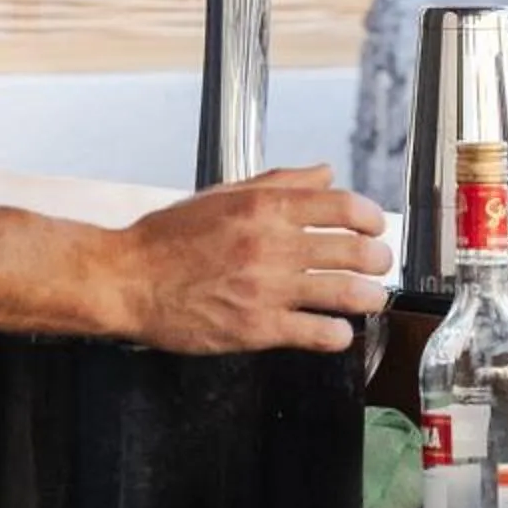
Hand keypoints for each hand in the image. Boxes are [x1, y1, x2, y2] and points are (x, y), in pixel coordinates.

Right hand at [112, 166, 393, 354]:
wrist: (127, 280)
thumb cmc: (168, 238)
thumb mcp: (223, 195)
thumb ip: (280, 182)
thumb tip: (326, 173)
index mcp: (265, 207)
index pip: (343, 206)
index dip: (371, 217)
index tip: (375, 226)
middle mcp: (271, 245)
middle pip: (353, 250)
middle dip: (377, 258)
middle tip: (379, 264)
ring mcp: (266, 288)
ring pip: (345, 292)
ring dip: (368, 296)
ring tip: (371, 298)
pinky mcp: (257, 327)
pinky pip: (317, 333)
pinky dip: (337, 334)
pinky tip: (336, 331)